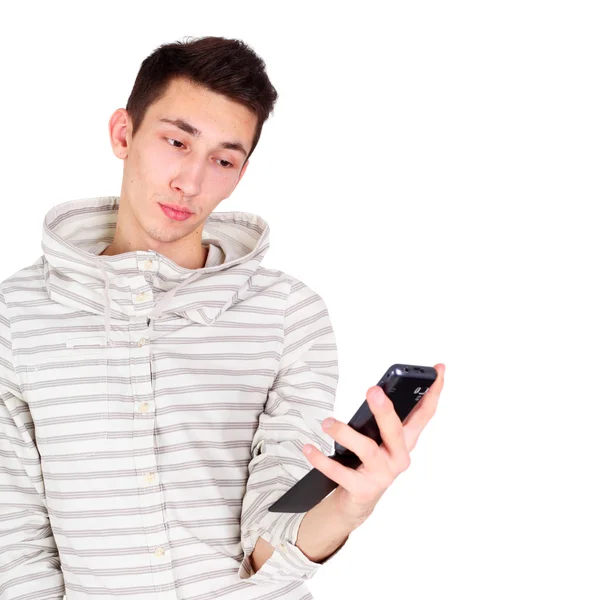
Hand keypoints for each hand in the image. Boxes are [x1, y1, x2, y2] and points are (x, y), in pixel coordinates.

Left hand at [302, 363, 444, 525]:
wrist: (357, 501)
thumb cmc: (368, 461)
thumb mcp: (380, 438)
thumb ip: (383, 417)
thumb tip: (378, 389)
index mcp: (405, 440)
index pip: (425, 413)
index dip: (434, 391)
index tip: (438, 369)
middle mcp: (399, 457)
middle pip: (395, 430)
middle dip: (385, 410)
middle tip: (374, 390)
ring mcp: (383, 475)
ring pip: (366, 449)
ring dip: (344, 433)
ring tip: (327, 423)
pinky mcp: (363, 489)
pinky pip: (340, 472)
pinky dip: (322, 459)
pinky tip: (309, 448)